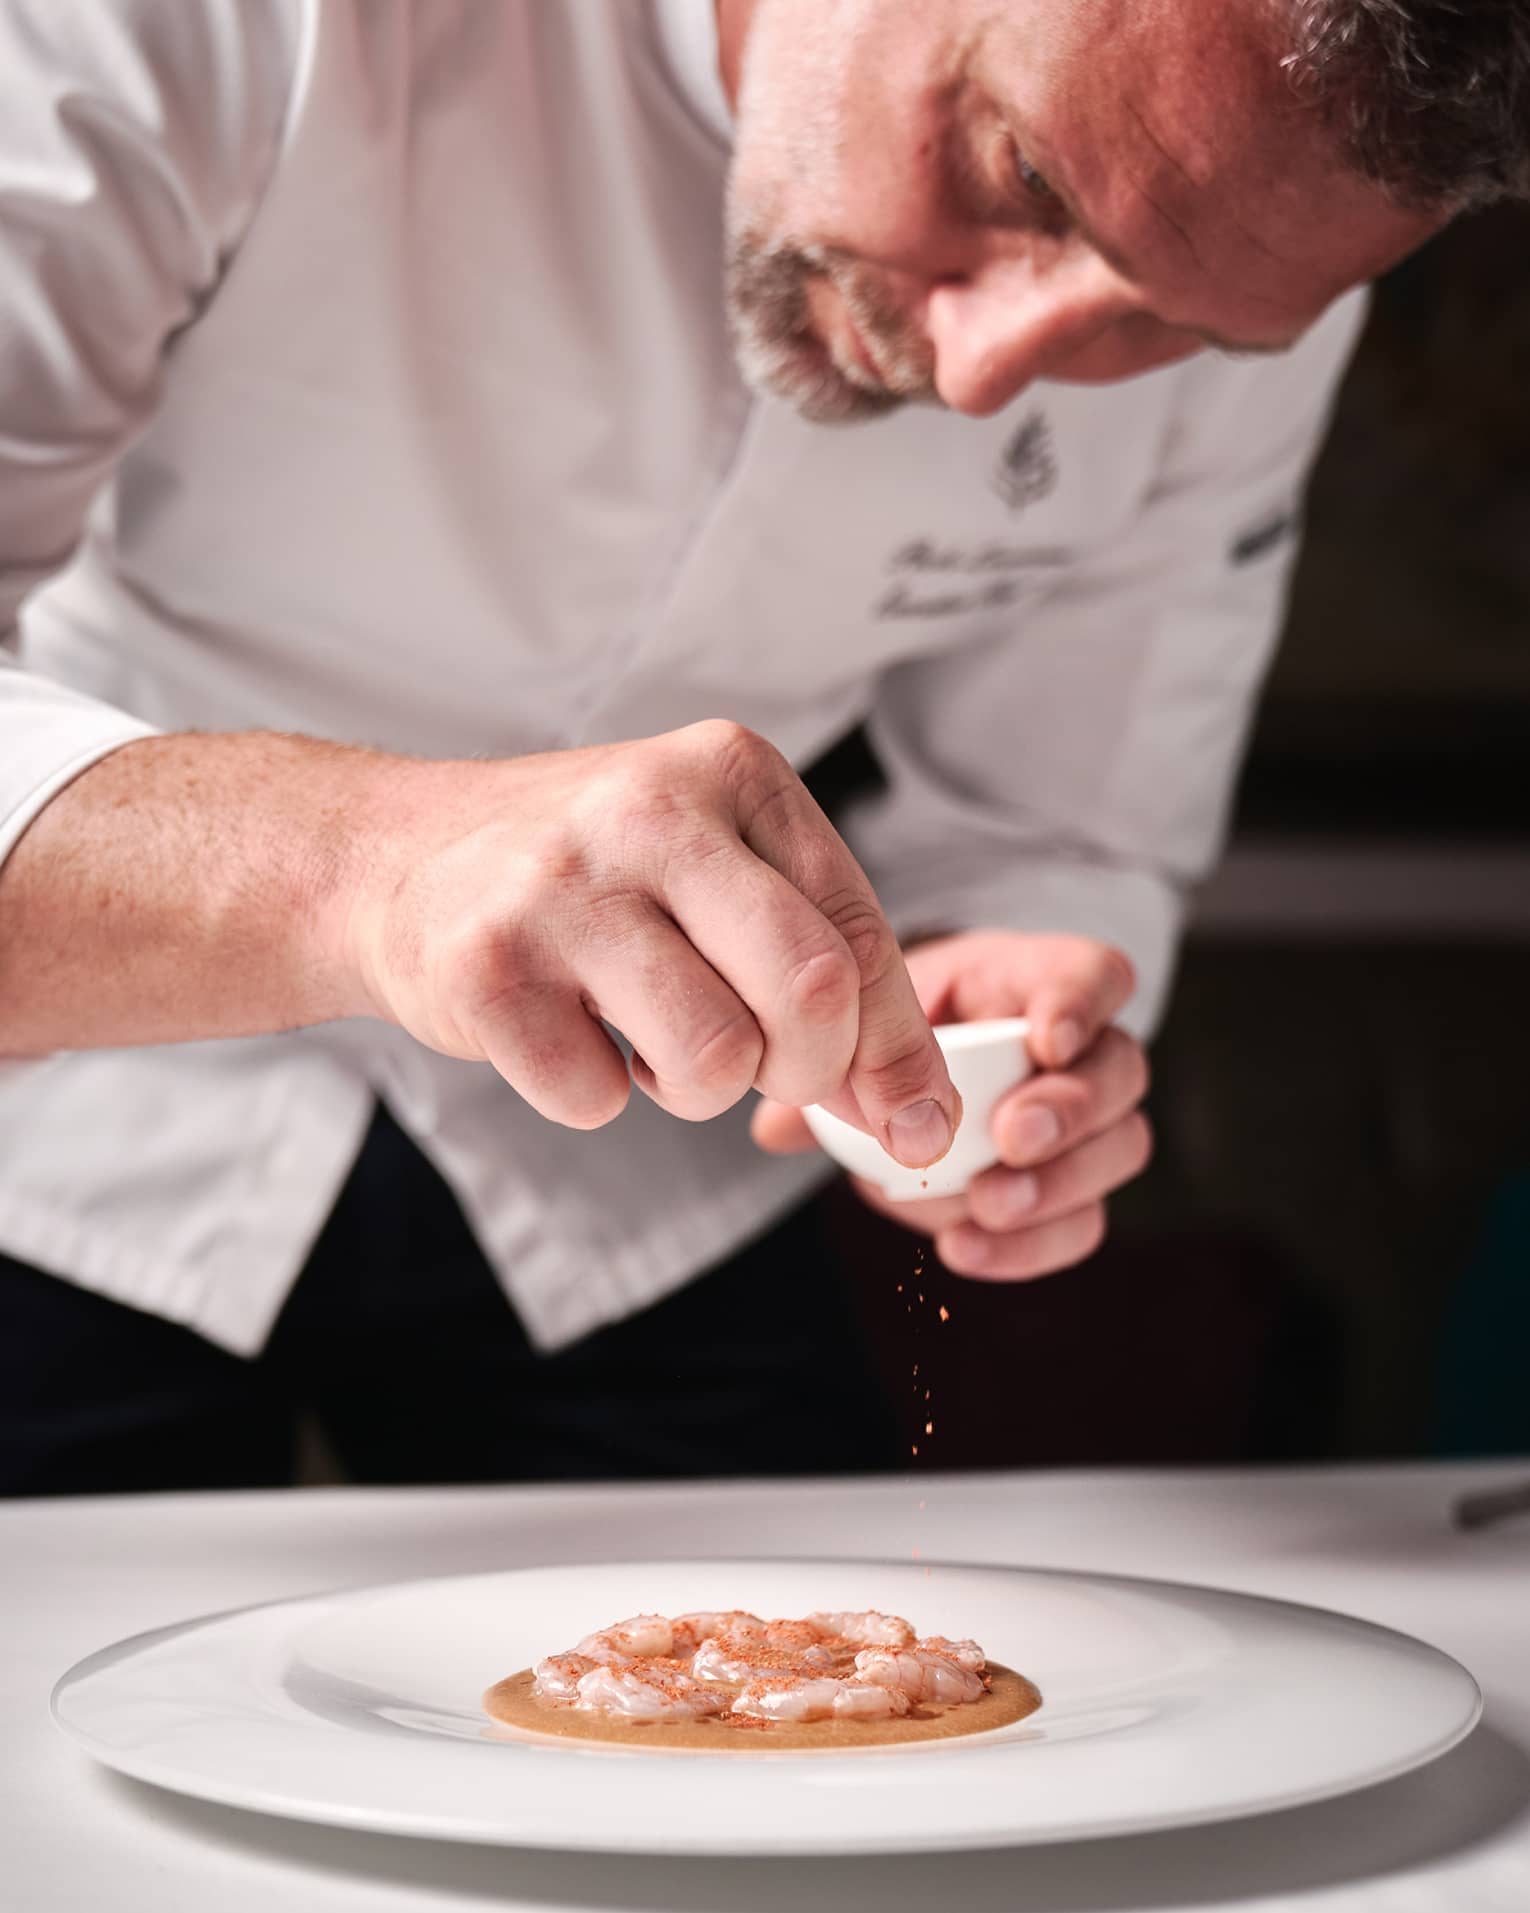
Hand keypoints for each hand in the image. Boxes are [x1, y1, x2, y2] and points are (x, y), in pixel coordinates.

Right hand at [344, 721, 958, 1157]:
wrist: (391, 858)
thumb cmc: (586, 877)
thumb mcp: (715, 876)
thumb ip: (821, 972)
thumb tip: (914, 1117)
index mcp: (732, 771)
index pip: (860, 932)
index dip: (895, 1048)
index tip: (911, 1119)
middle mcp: (650, 810)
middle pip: (811, 988)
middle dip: (811, 1070)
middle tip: (766, 1072)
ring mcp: (562, 888)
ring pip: (716, 1056)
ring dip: (697, 1088)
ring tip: (647, 1035)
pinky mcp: (487, 970)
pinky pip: (600, 1099)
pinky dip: (595, 1093)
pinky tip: (564, 1030)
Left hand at [752, 930, 1150, 1278]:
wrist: (917, 1064)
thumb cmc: (902, 1022)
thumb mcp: (873, 1015)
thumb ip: (840, 1059)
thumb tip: (775, 1128)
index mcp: (1037, 981)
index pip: (1096, 974)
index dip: (1080, 1004)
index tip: (1045, 1040)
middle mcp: (1082, 1048)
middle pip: (1121, 1069)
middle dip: (1069, 1109)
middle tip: (1009, 1137)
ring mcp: (1088, 1122)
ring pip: (1120, 1148)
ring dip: (1057, 1185)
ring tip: (986, 1204)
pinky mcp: (1074, 1188)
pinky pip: (1082, 1223)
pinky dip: (1028, 1247)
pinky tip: (963, 1248)